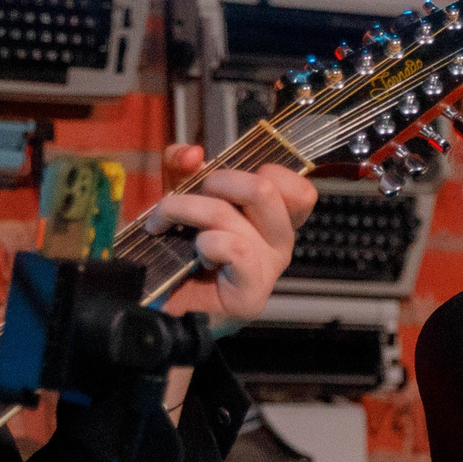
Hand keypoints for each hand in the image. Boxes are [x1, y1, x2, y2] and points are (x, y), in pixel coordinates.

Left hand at [147, 144, 317, 325]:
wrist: (163, 308)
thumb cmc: (180, 255)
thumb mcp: (181, 198)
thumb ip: (183, 168)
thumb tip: (193, 153)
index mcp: (274, 220)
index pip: (299, 188)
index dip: (266, 170)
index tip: (228, 179)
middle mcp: (279, 243)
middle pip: (264, 188)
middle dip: (216, 181)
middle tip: (188, 196)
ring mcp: (268, 269)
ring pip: (232, 215)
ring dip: (187, 209)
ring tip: (163, 224)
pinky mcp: (251, 293)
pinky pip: (233, 248)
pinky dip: (205, 243)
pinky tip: (194, 255)